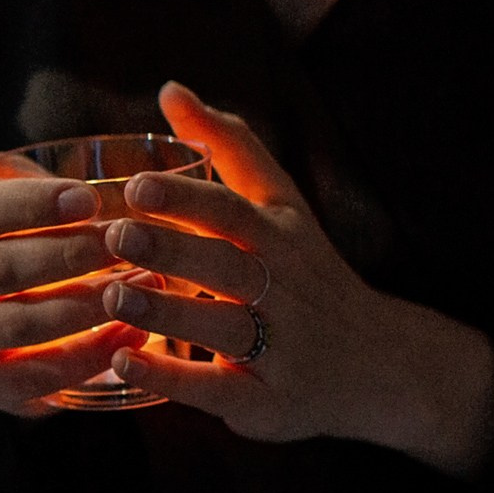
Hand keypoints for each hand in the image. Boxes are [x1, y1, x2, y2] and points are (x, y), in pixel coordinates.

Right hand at [0, 130, 151, 416]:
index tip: (89, 197)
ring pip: (22, 324)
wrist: (43, 301)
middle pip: (0, 268)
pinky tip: (135, 333)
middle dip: (68, 254)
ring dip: (89, 305)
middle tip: (124, 242)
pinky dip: (88, 357)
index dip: (32, 205)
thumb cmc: (34, 228)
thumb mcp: (10, 185)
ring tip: (145, 284)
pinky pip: (34, 379)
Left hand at [101, 82, 493, 474]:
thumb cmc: (308, 273)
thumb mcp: (281, 206)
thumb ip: (229, 147)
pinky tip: (125, 359)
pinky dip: (173, 376)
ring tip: (111, 293)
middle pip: (228, 265)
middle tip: (115, 234)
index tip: (137, 185)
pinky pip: (219, 390)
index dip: (188, 199)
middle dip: (173, 249)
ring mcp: (281, 349)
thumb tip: (171, 89)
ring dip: (166, 311)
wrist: (383, 365)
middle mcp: (284, 291)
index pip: (235, 212)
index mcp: (281, 239)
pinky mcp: (269, 402)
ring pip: (221, 327)